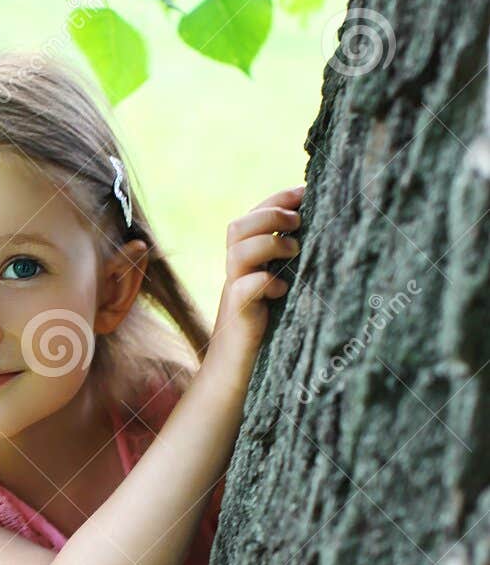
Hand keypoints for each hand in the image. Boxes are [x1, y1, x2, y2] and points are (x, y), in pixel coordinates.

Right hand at [205, 185, 304, 387]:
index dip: (276, 199)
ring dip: (268, 244)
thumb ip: (291, 264)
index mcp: (247, 262)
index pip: (252, 216)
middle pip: (237, 227)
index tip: (305, 191)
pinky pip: (243, 289)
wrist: (237, 373)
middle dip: (270, 217)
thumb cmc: (269, 331)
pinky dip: (264, 283)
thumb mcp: (283, 289)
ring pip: (236, 252)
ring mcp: (234, 293)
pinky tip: (283, 289)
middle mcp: (236, 273)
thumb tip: (330, 234)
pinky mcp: (239, 316)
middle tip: (299, 223)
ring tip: (295, 252)